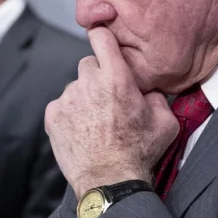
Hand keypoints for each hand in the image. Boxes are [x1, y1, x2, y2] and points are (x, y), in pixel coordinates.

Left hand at [45, 27, 177, 197]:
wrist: (109, 181)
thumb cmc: (139, 153)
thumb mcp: (165, 122)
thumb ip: (158, 96)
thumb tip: (149, 87)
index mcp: (117, 78)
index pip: (100, 37)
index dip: (102, 37)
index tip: (103, 41)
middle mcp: (89, 83)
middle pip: (88, 63)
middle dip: (97, 76)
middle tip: (108, 99)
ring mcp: (67, 99)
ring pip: (75, 86)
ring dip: (84, 97)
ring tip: (96, 122)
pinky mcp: (53, 115)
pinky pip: (61, 105)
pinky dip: (69, 114)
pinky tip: (82, 130)